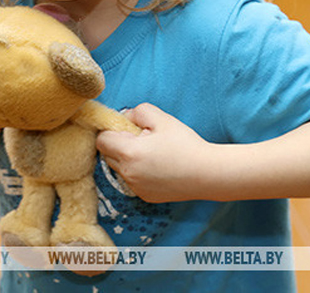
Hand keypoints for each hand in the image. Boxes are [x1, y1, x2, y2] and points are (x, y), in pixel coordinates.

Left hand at [96, 103, 211, 202]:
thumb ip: (136, 112)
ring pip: (119, 168)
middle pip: (107, 155)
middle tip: (140, 139)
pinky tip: (158, 167)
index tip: (126, 128)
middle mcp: (128, 173)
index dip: (111, 130)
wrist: (208, 174)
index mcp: (129, 153)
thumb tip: (124, 117)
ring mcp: (136, 187)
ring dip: (127, 159)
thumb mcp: (161, 118)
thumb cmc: (185, 144)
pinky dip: (138, 172)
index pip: (101, 140)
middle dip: (117, 144)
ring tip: (152, 153)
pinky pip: (132, 180)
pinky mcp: (145, 196)